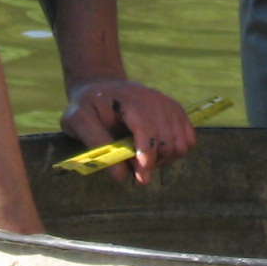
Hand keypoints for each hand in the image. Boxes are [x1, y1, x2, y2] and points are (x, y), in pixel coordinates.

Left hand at [61, 78, 197, 184]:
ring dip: (165, 159)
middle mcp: (155, 99)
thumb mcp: (77, 121)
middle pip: (168, 142)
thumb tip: (121, 175)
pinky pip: (190, 138)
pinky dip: (177, 151)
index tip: (141, 179)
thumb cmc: (87, 106)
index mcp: (130, 99)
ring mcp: (168, 104)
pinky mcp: (176, 111)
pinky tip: (158, 152)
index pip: (148, 130)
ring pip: (182, 143)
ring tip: (145, 161)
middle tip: (136, 171)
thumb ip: (96, 144)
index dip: (147, 157)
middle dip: (153, 163)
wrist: (101, 87)